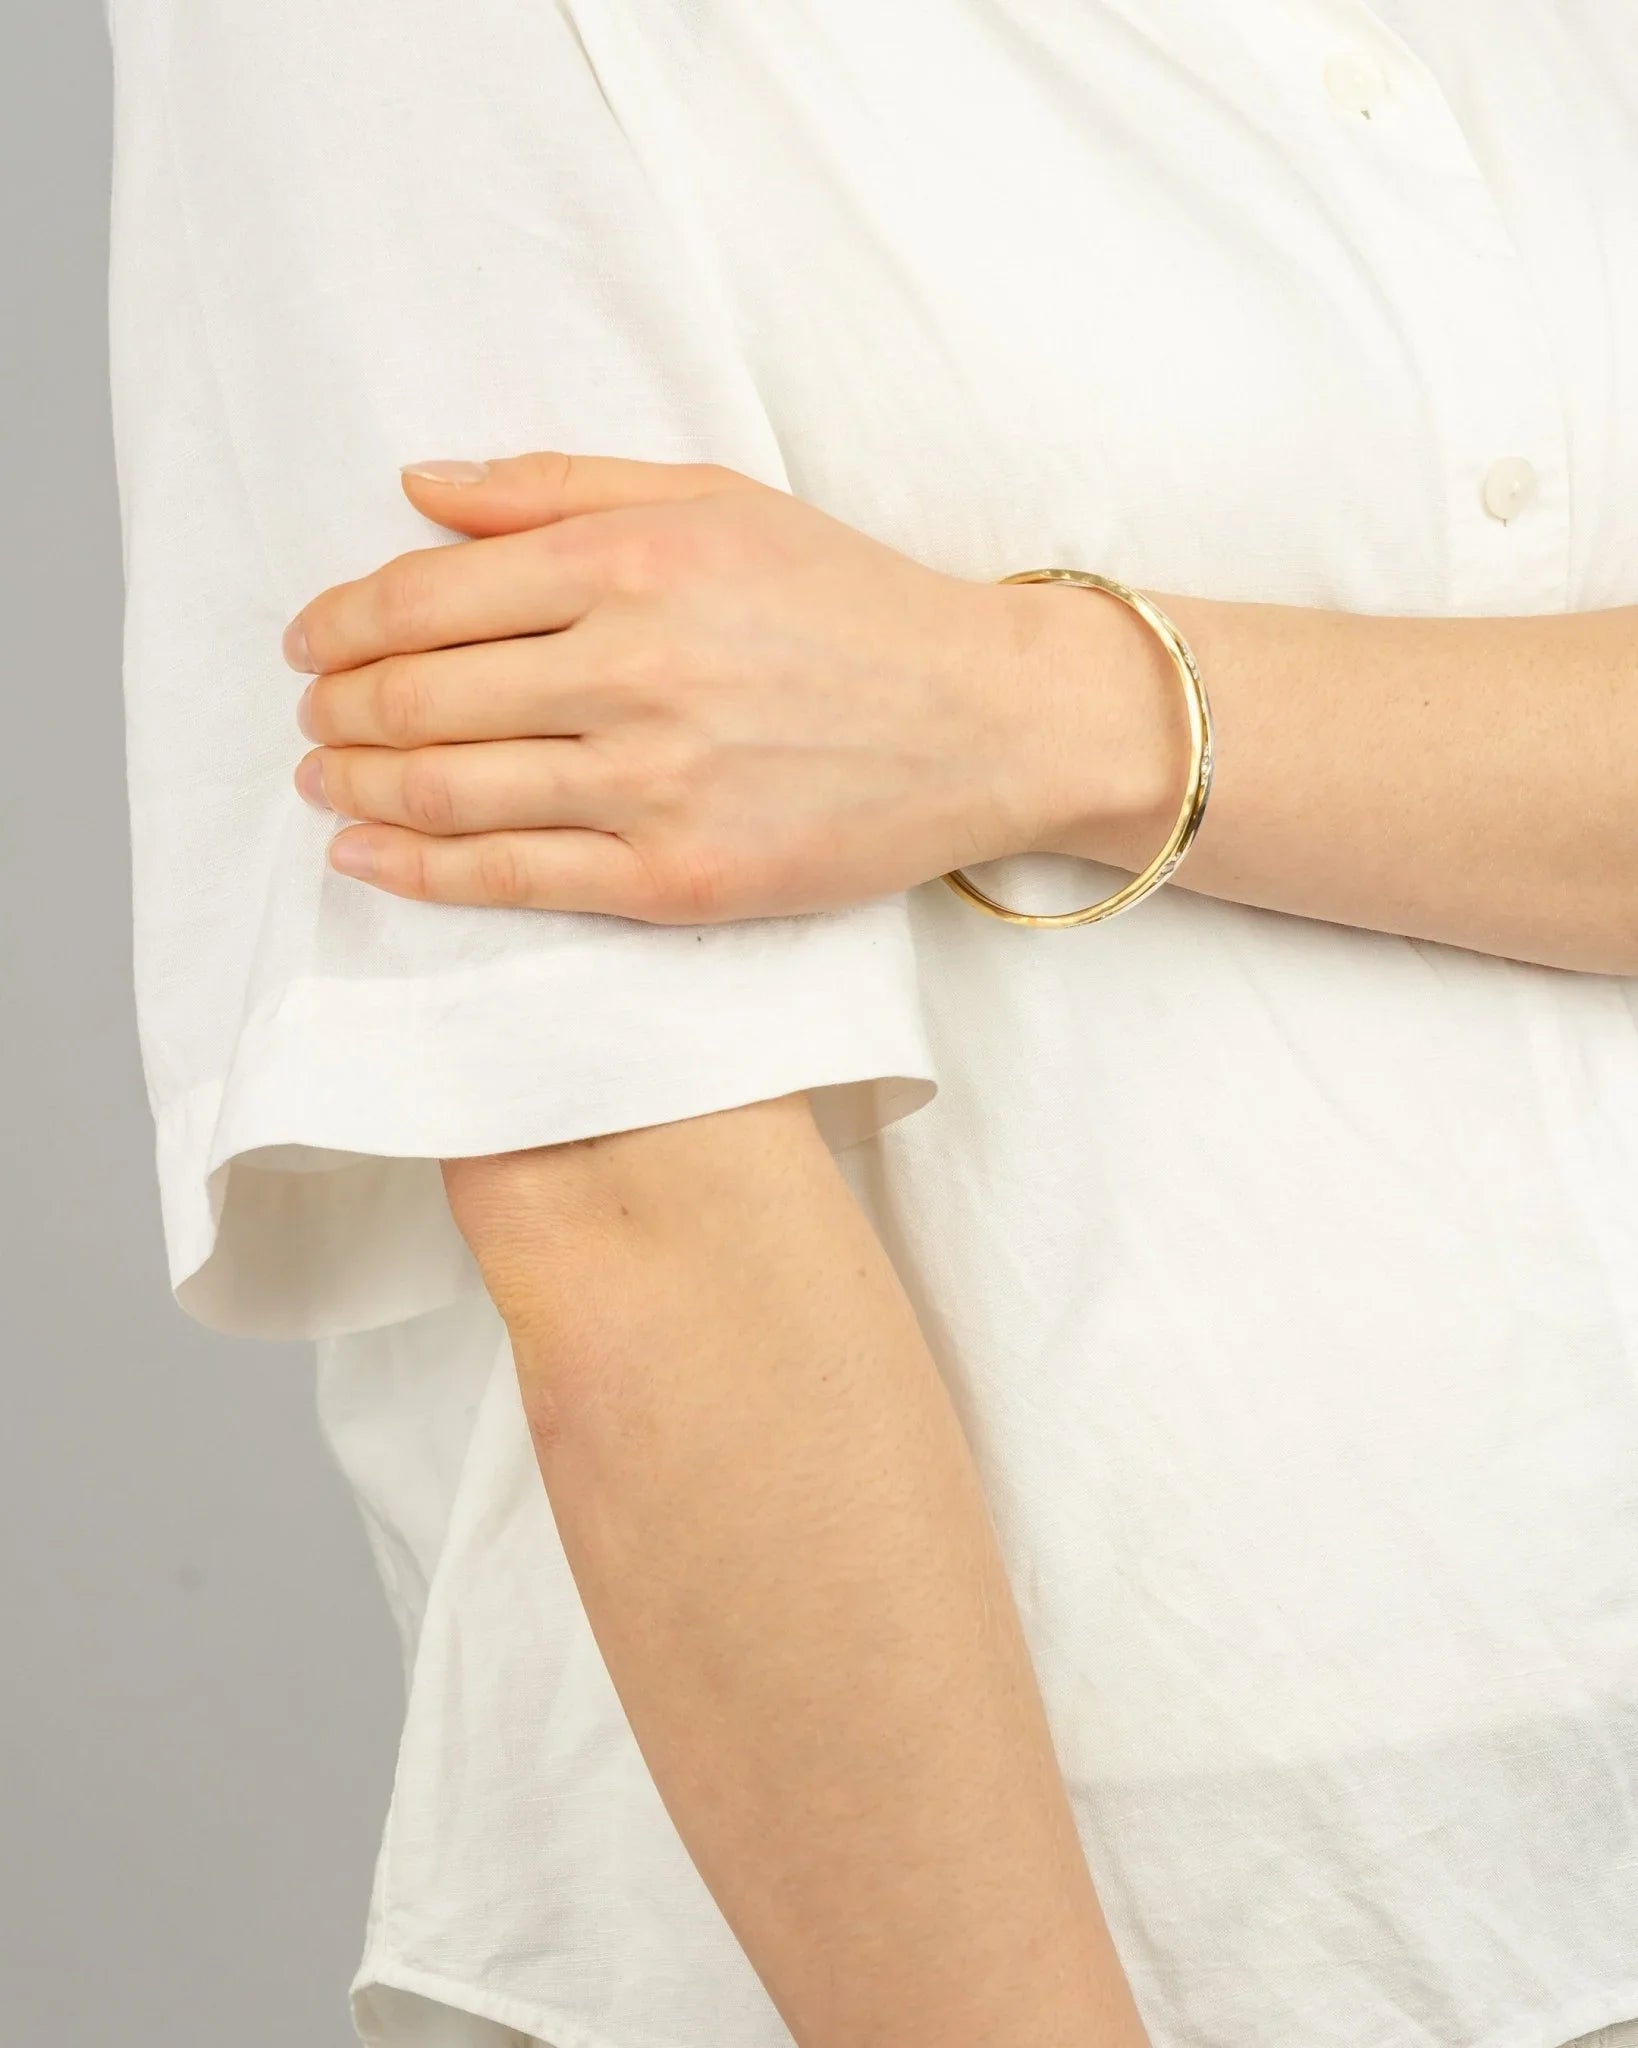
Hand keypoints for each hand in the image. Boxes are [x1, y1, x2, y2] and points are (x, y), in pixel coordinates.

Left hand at [283, 452, 1114, 920]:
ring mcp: (657, 784)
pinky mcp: (680, 877)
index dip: (341, 622)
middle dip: (336, 708)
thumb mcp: (717, 499)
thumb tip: (417, 487)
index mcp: (636, 560)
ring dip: (356, 786)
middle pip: (421, 697)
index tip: (311, 641)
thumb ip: (560, 485)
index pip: (428, 595)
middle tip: (313, 714)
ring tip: (323, 778)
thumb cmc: (851, 601)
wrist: (985, 719)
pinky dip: (417, 869)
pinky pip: (513, 879)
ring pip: (448, 791)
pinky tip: (367, 854)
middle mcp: (635, 669)